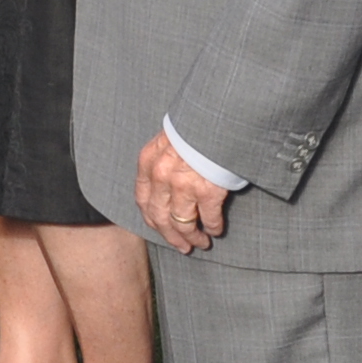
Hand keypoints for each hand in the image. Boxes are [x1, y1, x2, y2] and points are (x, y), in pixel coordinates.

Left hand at [136, 129, 233, 253]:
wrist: (219, 115)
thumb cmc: (196, 126)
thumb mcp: (169, 139)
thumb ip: (163, 161)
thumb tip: (166, 185)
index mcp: (149, 162)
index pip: (143, 200)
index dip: (151, 219)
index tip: (161, 230)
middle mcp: (161, 176)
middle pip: (160, 217)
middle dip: (171, 236)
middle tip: (182, 246)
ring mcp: (184, 185)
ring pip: (183, 223)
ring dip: (192, 237)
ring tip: (201, 243)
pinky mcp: (208, 191)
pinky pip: (209, 219)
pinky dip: (213, 228)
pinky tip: (216, 231)